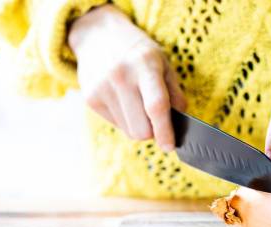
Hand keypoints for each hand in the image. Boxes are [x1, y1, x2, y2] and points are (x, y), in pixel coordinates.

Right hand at [69, 5, 185, 151]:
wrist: (98, 35)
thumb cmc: (140, 54)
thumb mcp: (164, 65)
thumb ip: (175, 95)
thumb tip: (179, 125)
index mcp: (145, 65)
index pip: (156, 106)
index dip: (165, 131)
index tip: (170, 147)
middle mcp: (121, 76)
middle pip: (141, 129)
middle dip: (153, 132)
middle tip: (157, 120)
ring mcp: (102, 88)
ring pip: (129, 131)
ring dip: (139, 125)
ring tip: (137, 103)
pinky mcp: (90, 99)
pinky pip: (117, 125)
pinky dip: (125, 119)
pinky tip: (123, 100)